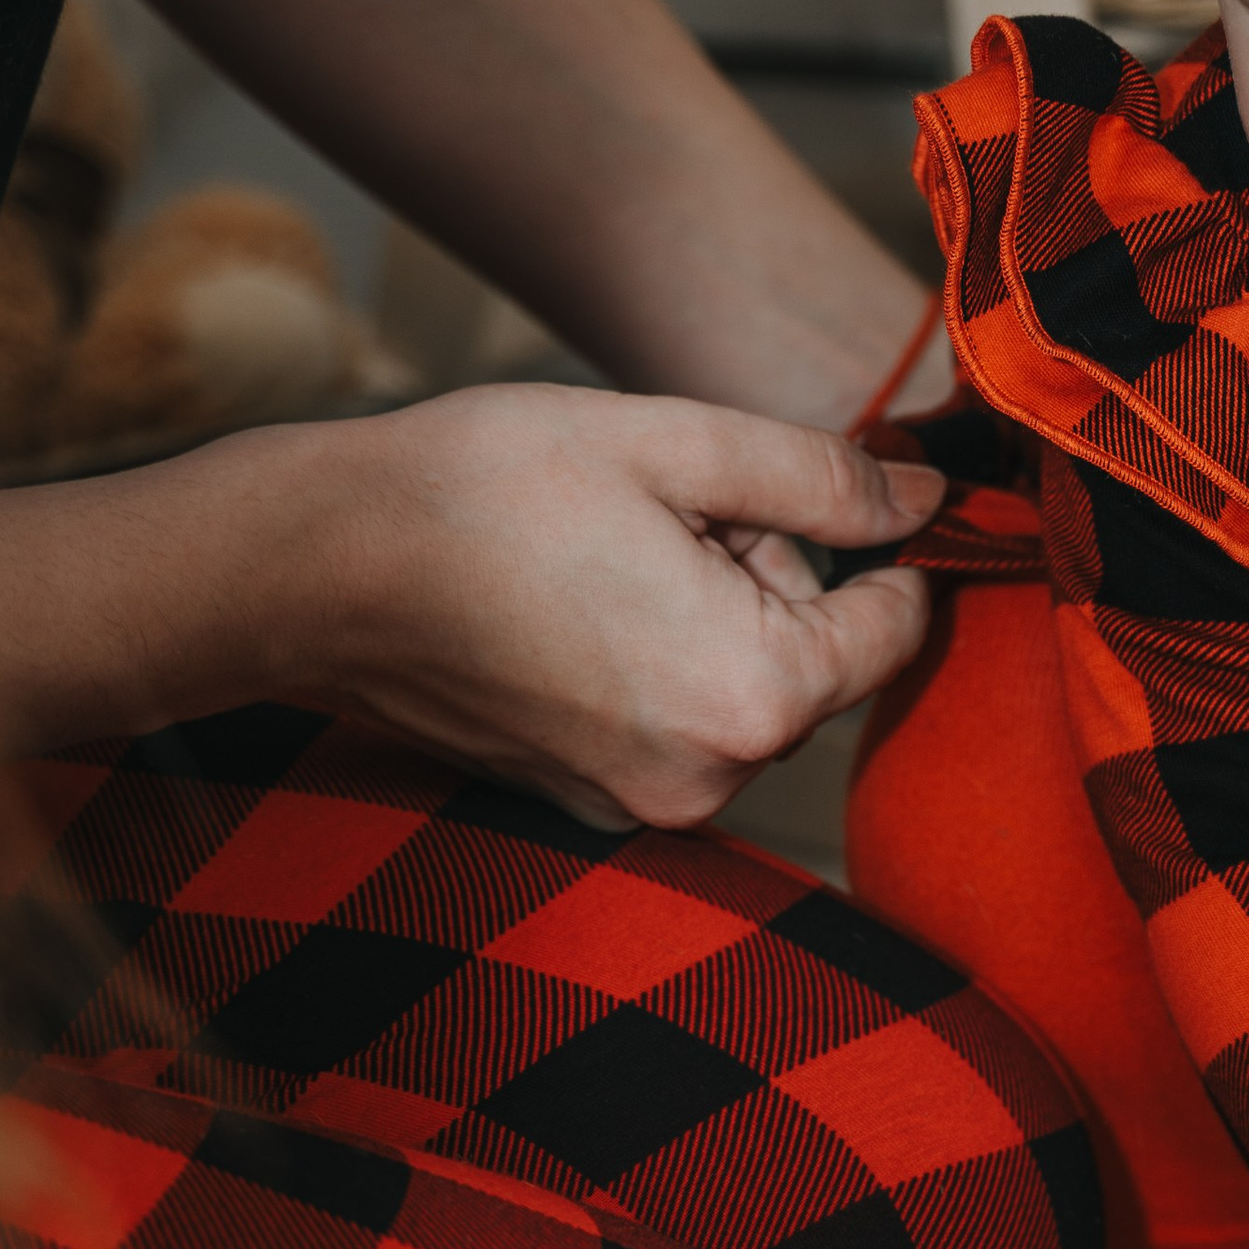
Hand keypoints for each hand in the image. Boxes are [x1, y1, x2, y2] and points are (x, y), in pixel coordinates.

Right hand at [309, 383, 942, 826]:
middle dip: (770, 579)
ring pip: (744, 691)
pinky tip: (570, 609)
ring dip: (711, 618)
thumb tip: (929, 500)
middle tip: (661, 516)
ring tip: (604, 559)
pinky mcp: (588, 804)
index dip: (873, 543)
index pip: (898, 626)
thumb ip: (825, 477)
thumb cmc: (489, 486)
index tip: (795, 489)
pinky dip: (652, 665)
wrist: (320, 567)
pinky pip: (675, 724)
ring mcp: (643, 805)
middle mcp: (711, 779)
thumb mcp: (677, 444)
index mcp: (753, 694)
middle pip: (816, 662)